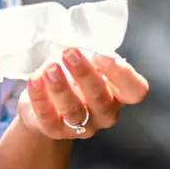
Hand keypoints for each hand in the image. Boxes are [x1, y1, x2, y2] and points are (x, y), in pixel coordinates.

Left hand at [17, 48, 148, 139]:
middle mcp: (105, 114)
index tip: (101, 55)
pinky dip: (40, 97)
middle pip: (101, 99)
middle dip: (85, 74)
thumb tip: (82, 38)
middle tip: (69, 53)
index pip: (135, 91)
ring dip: (61, 87)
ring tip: (50, 68)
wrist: (49, 103)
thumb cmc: (75, 77)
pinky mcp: (55, 131)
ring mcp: (81, 126)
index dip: (122, 75)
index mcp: (119, 95)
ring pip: (74, 110)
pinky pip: (48, 117)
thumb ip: (93, 55)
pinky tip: (35, 80)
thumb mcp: (90, 64)